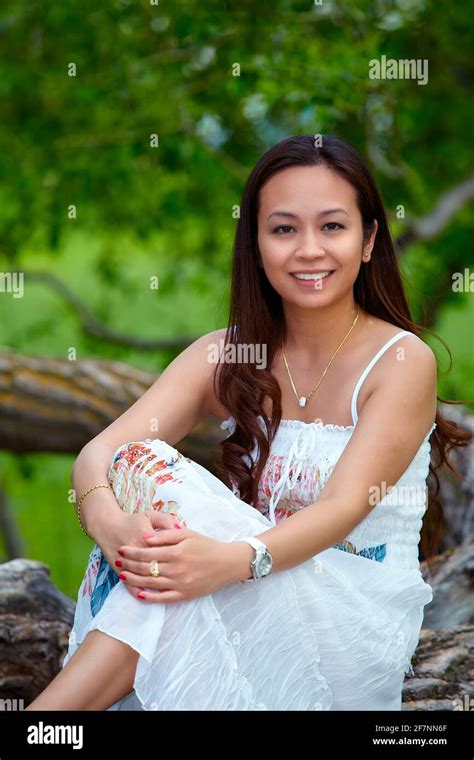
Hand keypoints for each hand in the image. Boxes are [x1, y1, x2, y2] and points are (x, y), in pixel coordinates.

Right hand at [97, 509, 184, 600]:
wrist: (108, 526)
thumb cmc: (132, 521)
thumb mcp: (150, 515)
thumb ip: (166, 521)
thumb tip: (180, 529)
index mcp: (147, 539)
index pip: (166, 551)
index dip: (178, 558)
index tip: (189, 560)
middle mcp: (138, 554)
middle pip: (157, 567)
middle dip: (172, 573)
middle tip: (184, 576)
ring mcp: (128, 565)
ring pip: (145, 580)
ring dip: (158, 586)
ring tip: (172, 588)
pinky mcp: (120, 573)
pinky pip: (131, 587)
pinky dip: (141, 593)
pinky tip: (150, 596)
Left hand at [114, 522, 250, 603]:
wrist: (228, 563)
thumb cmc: (208, 545)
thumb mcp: (188, 534)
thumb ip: (166, 535)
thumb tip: (145, 539)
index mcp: (176, 552)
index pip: (146, 553)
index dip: (131, 551)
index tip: (121, 549)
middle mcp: (176, 569)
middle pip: (145, 568)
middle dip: (128, 564)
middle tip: (116, 561)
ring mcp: (180, 584)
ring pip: (150, 584)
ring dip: (134, 580)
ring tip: (122, 575)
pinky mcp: (184, 595)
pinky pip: (163, 599)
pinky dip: (149, 597)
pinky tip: (139, 594)